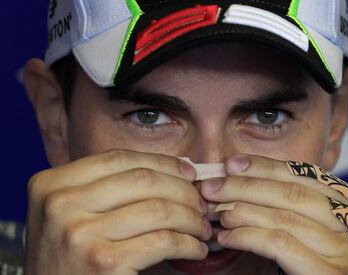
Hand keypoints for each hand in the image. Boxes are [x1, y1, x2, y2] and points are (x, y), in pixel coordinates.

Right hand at [25, 149, 210, 274]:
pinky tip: (195, 249)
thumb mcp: (72, 214)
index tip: (187, 172)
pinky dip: (188, 244)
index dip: (161, 162)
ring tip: (201, 227)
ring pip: (158, 209)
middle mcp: (61, 205)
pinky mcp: (105, 263)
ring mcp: (80, 234)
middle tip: (200, 203)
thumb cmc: (70, 259)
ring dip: (191, 218)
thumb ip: (107, 188)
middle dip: (183, 190)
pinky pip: (163, 241)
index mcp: (51, 184)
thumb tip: (174, 168)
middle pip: (141, 180)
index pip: (118, 158)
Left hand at [201, 155, 347, 274]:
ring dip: (242, 211)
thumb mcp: (306, 225)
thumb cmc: (311, 262)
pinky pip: (279, 244)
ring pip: (284, 217)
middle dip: (246, 186)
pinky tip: (227, 237)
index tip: (232, 163)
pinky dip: (247, 236)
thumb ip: (286, 202)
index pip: (306, 176)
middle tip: (213, 186)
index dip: (265, 167)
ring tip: (217, 212)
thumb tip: (238, 174)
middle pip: (294, 193)